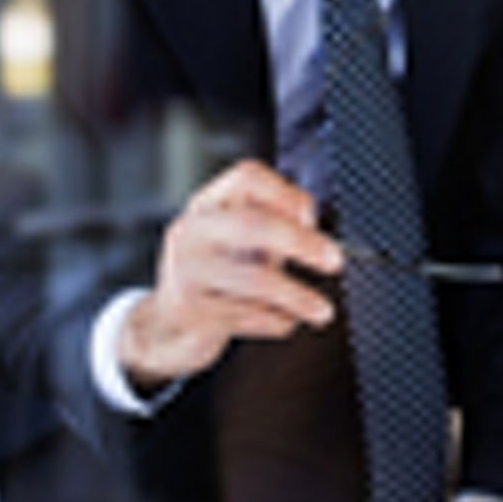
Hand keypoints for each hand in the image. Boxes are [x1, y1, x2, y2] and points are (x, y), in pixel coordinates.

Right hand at [117, 160, 343, 387]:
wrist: (167, 325)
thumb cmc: (218, 274)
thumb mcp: (240, 240)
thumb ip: (274, 223)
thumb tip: (308, 218)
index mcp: (208, 204)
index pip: (247, 176)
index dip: (286, 192)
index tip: (312, 216)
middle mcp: (192, 231)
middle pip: (254, 224)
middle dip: (302, 243)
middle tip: (335, 261)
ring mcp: (186, 271)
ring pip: (256, 280)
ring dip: (299, 297)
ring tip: (323, 311)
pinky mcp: (190, 310)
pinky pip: (249, 315)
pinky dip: (277, 322)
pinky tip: (285, 321)